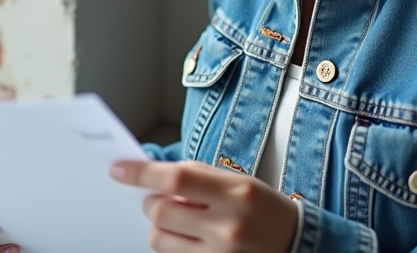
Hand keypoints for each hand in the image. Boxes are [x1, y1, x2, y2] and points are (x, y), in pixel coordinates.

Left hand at [110, 160, 298, 252]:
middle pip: (162, 211)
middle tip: (157, 198)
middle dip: (150, 202)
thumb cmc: (262, 207)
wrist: (297, 244)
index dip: (142, 173)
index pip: (177, 177)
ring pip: (160, 241)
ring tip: (176, 222)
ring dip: (158, 227)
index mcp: (236, 192)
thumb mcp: (238, 182)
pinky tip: (186, 238)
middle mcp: (228, 225)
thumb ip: (198, 177)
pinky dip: (171, 246)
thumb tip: (155, 178)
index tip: (119, 170)